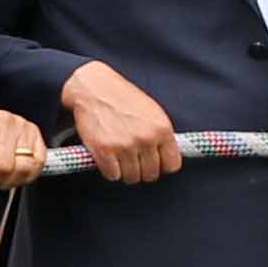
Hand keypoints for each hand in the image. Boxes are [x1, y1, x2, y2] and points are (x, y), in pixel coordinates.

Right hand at [61, 61, 181, 183]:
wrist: (95, 88)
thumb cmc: (125, 100)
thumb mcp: (153, 113)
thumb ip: (162, 136)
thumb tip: (168, 159)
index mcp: (162, 129)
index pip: (172, 165)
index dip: (162, 166)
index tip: (154, 162)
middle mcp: (146, 139)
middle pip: (151, 174)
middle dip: (143, 170)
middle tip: (134, 159)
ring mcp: (125, 146)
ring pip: (132, 178)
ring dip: (126, 172)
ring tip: (121, 157)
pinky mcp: (104, 151)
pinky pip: (113, 176)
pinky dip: (110, 171)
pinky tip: (109, 158)